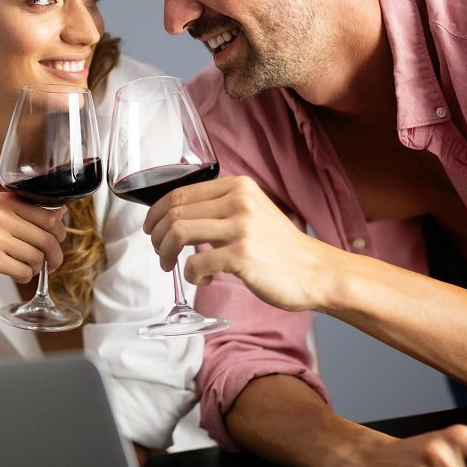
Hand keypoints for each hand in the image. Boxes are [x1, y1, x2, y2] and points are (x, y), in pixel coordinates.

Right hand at [0, 192, 66, 285]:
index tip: (58, 240)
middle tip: (53, 262)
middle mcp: (0, 216)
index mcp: (5, 201)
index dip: (59, 232)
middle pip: (47, 239)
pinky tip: (18, 274)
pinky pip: (23, 272)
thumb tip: (61, 214)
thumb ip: (25, 210)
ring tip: (28, 267)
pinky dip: (25, 276)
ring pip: (37, 258)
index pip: (49, 217)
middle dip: (55, 255)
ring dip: (38, 267)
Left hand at [143, 176, 335, 311]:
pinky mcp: (243, 256)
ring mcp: (242, 228)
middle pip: (174, 212)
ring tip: (171, 266)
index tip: (151, 229)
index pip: (180, 192)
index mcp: (238, 186)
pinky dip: (191, 274)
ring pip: (179, 233)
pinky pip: (196, 262)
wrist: (316, 272)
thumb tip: (176, 217)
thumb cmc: (279, 248)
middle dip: (157, 236)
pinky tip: (203, 280)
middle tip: (159, 254)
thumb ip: (220, 208)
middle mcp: (239, 201)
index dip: (156, 212)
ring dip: (166, 254)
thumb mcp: (252, 212)